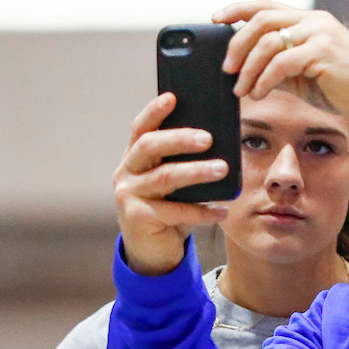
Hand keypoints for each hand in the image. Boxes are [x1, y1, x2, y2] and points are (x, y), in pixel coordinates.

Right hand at [113, 94, 230, 274]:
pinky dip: (202, 211)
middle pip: (150, 147)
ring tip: (223, 169)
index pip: (141, 128)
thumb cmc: (167, 211)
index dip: (155, 111)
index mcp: (134, 158)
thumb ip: (183, 165)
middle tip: (208, 138)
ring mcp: (129, 195)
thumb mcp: (174, 185)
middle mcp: (126, 173)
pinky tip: (222, 211)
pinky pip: (175, 211)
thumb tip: (217, 143)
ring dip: (197, 172)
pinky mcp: (138, 218)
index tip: (173, 97)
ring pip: (165, 178)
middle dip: (180, 139)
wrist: (153, 252)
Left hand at [213, 0, 348, 125]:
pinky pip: (282, 62)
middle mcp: (313, 21)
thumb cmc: (342, 88)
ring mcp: (319, 34)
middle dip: (237, 45)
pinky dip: (264, 79)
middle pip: (261, 20)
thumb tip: (246, 71)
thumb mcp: (303, 76)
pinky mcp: (322, 52)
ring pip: (269, 41)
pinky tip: (258, 94)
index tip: (216, 19)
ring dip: (248, 68)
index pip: (266, 5)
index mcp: (308, 20)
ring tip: (241, 89)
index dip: (238, 9)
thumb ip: (278, 67)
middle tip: (227, 69)